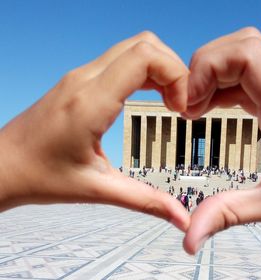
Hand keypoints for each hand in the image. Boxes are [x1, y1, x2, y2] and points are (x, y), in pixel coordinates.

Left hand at [0, 31, 189, 231]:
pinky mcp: (80, 81)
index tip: (182, 108)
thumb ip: (146, 201)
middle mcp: (84, 80)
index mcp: (90, 103)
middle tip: (180, 104)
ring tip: (170, 101)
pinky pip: (121, 61)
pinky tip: (151, 97)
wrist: (1, 166)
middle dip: (173, 69)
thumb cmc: (39, 176)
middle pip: (144, 45)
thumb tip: (181, 217)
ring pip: (134, 48)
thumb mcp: (98, 190)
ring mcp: (80, 77)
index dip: (175, 76)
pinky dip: (145, 72)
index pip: (145, 58)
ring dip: (160, 69)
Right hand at [182, 27, 260, 253]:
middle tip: (190, 102)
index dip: (209, 68)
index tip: (191, 104)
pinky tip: (210, 108)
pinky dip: (220, 86)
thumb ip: (230, 215)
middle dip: (206, 66)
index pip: (247, 56)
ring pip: (243, 56)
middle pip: (242, 45)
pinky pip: (244, 78)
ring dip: (212, 74)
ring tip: (196, 107)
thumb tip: (190, 233)